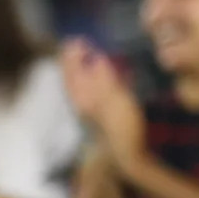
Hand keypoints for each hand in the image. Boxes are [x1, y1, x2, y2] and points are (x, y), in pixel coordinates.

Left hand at [59, 40, 144, 169]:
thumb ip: (104, 77)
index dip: (73, 55)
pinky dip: (91, 82)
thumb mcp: (114, 97)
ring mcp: (90, 112)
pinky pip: (90, 93)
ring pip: (80, 87)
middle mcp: (82, 103)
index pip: (73, 71)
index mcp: (82, 96)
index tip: (76, 40)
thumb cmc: (122, 127)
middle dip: (72, 62)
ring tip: (85, 58)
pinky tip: (100, 80)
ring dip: (80, 71)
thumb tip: (96, 57)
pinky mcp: (100, 117)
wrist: (126, 157)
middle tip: (75, 45)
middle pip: (72, 79)